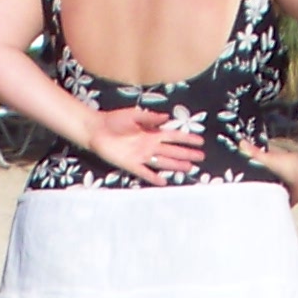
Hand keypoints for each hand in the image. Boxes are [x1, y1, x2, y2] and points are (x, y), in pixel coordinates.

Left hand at [77, 107, 206, 185]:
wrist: (96, 129)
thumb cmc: (114, 121)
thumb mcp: (134, 115)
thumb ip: (151, 118)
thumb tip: (167, 117)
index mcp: (151, 133)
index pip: (173, 136)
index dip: (187, 139)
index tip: (200, 141)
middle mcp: (149, 145)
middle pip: (172, 151)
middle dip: (186, 154)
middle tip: (200, 158)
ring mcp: (141, 156)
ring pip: (162, 162)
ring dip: (176, 165)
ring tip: (189, 168)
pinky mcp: (130, 164)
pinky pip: (145, 173)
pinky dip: (154, 177)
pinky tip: (164, 182)